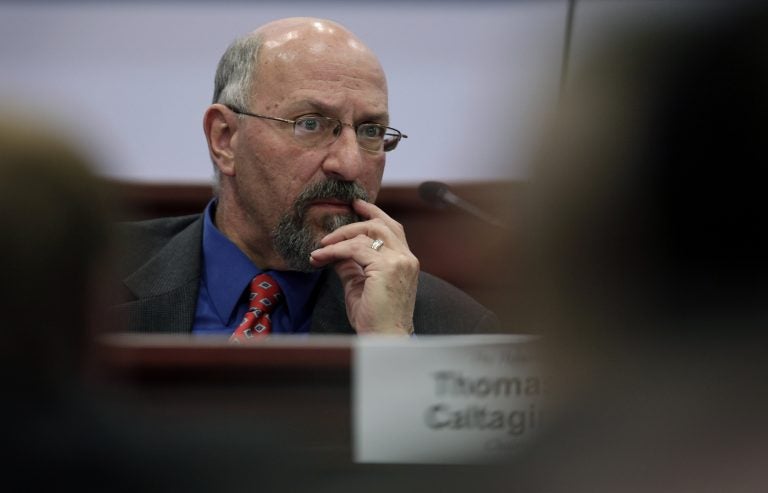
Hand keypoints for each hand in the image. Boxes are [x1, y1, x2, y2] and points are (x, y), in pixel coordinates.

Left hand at [309, 199, 418, 334]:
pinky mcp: (386, 267)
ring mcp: (399, 261)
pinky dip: (335, 250)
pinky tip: (321, 256)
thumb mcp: (359, 285)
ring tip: (322, 244)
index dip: (375, 215)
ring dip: (341, 236)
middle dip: (359, 216)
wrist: (385, 338)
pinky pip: (355, 249)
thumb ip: (351, 266)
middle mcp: (406, 258)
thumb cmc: (375, 318)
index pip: (392, 229)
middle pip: (382, 224)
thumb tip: (335, 252)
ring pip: (368, 233)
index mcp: (406, 261)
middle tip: (338, 215)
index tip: (358, 207)